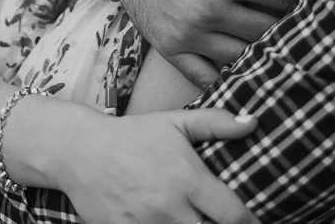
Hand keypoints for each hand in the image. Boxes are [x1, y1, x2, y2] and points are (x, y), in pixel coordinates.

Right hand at [56, 109, 260, 223]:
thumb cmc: (133, 135)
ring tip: (191, 218)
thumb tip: (254, 123)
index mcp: (189, 179)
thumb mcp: (175, 122)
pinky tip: (164, 223)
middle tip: (217, 218)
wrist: (80, 150)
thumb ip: (216, 122)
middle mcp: (171, 206)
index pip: (234, 215)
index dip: (251, 223)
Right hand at [84, 0, 312, 86]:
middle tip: (295, 29)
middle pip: (268, 32)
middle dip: (286, 30)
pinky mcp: (170, 47)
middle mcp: (211, 8)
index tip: (307, 4)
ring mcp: (190, 32)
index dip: (301, 1)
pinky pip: (206, 78)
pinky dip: (226, 79)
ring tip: (272, 48)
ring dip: (260, 54)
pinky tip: (240, 72)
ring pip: (242, 58)